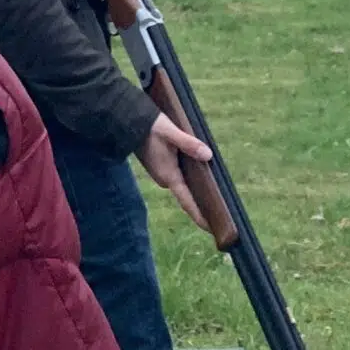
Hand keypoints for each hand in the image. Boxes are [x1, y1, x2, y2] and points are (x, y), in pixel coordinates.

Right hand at [136, 112, 215, 231]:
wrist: (127, 120)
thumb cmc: (150, 126)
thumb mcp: (171, 132)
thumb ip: (189, 144)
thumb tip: (208, 155)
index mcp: (168, 175)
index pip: (187, 201)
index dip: (200, 216)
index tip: (212, 229)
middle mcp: (164, 178)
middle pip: (187, 196)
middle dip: (202, 204)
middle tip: (222, 213)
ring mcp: (162, 174)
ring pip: (183, 186)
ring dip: (196, 192)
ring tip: (215, 200)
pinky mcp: (160, 167)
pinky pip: (179, 178)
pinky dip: (190, 181)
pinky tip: (201, 179)